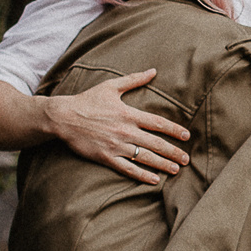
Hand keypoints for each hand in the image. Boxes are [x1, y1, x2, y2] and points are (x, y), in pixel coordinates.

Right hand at [44, 70, 190, 184]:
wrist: (63, 118)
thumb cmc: (87, 101)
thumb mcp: (111, 87)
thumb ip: (134, 79)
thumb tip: (153, 71)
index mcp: (128, 114)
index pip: (158, 123)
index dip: (174, 130)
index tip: (186, 136)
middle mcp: (125, 131)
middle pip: (156, 143)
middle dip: (173, 152)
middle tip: (187, 158)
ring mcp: (116, 145)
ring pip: (145, 158)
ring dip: (163, 164)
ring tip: (176, 169)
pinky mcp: (106, 157)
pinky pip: (127, 168)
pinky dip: (142, 175)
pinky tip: (154, 180)